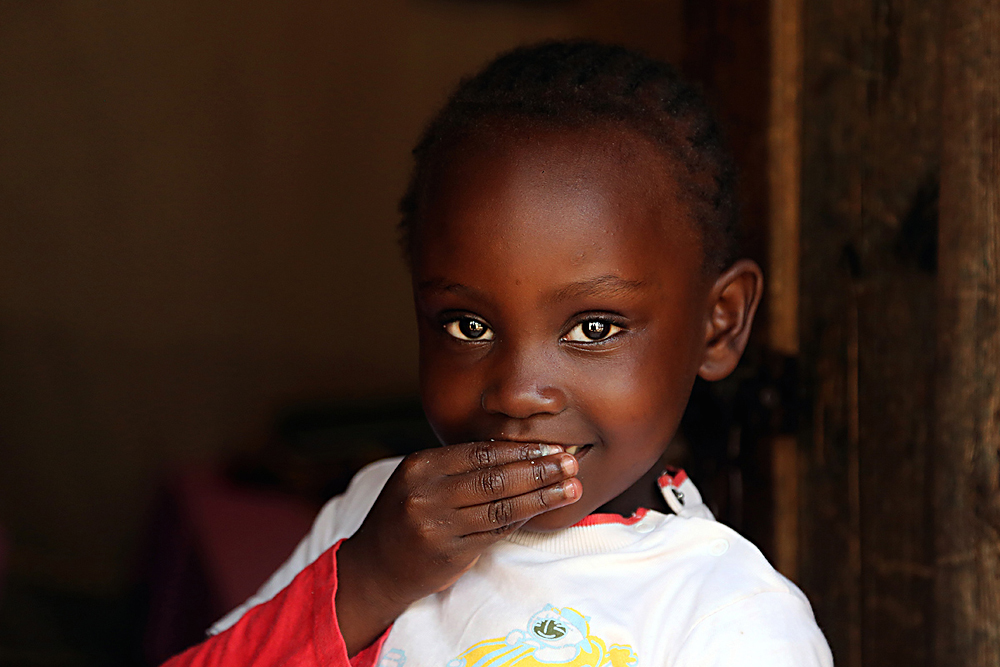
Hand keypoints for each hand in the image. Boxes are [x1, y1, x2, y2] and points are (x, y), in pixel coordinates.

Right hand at [335, 441, 581, 654]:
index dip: (520, 449)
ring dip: (541, 496)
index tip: (551, 445)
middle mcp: (426, 493)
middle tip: (570, 462)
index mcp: (421, 466)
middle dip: (538, 469)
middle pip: (495, 478)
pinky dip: (523, 519)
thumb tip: (518, 451)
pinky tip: (545, 510)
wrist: (374, 567)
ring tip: (570, 487)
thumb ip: (459, 467)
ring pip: (501, 507)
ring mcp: (436, 525)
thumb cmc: (406, 517)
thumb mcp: (421, 481)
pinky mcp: (449, 553)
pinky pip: (495, 532)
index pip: (481, 452)